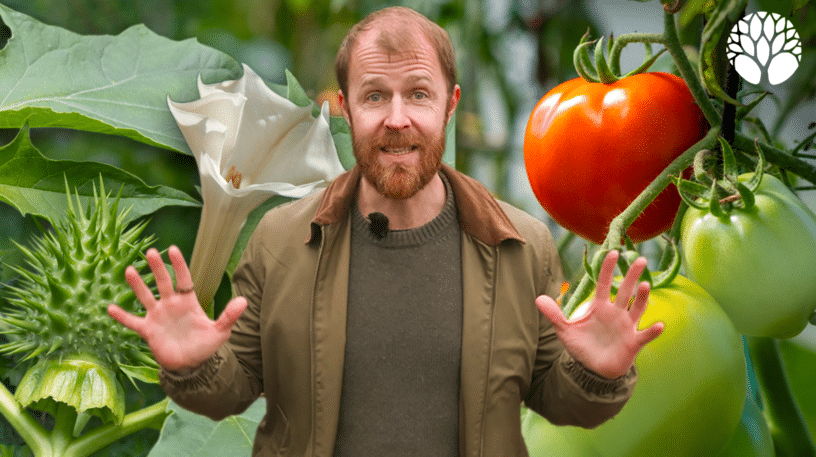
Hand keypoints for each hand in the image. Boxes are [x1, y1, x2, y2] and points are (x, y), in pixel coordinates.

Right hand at [107, 246, 246, 371]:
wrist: (191, 365)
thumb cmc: (205, 346)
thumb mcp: (220, 331)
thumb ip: (229, 316)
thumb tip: (244, 301)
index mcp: (188, 302)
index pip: (183, 279)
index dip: (179, 265)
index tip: (173, 249)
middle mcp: (171, 305)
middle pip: (163, 283)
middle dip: (157, 268)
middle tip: (150, 252)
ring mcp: (158, 316)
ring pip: (145, 297)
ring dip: (137, 285)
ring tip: (129, 271)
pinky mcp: (148, 330)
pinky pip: (132, 322)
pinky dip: (122, 316)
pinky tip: (110, 308)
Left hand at [536, 250, 663, 378]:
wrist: (593, 369)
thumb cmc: (583, 346)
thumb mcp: (565, 330)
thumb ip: (554, 314)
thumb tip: (538, 298)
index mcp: (600, 307)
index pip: (604, 283)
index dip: (607, 268)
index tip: (612, 252)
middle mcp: (616, 313)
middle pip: (625, 290)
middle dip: (632, 275)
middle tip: (639, 259)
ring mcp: (626, 327)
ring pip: (636, 309)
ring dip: (642, 298)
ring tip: (646, 284)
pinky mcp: (633, 342)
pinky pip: (645, 335)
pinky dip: (652, 331)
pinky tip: (660, 325)